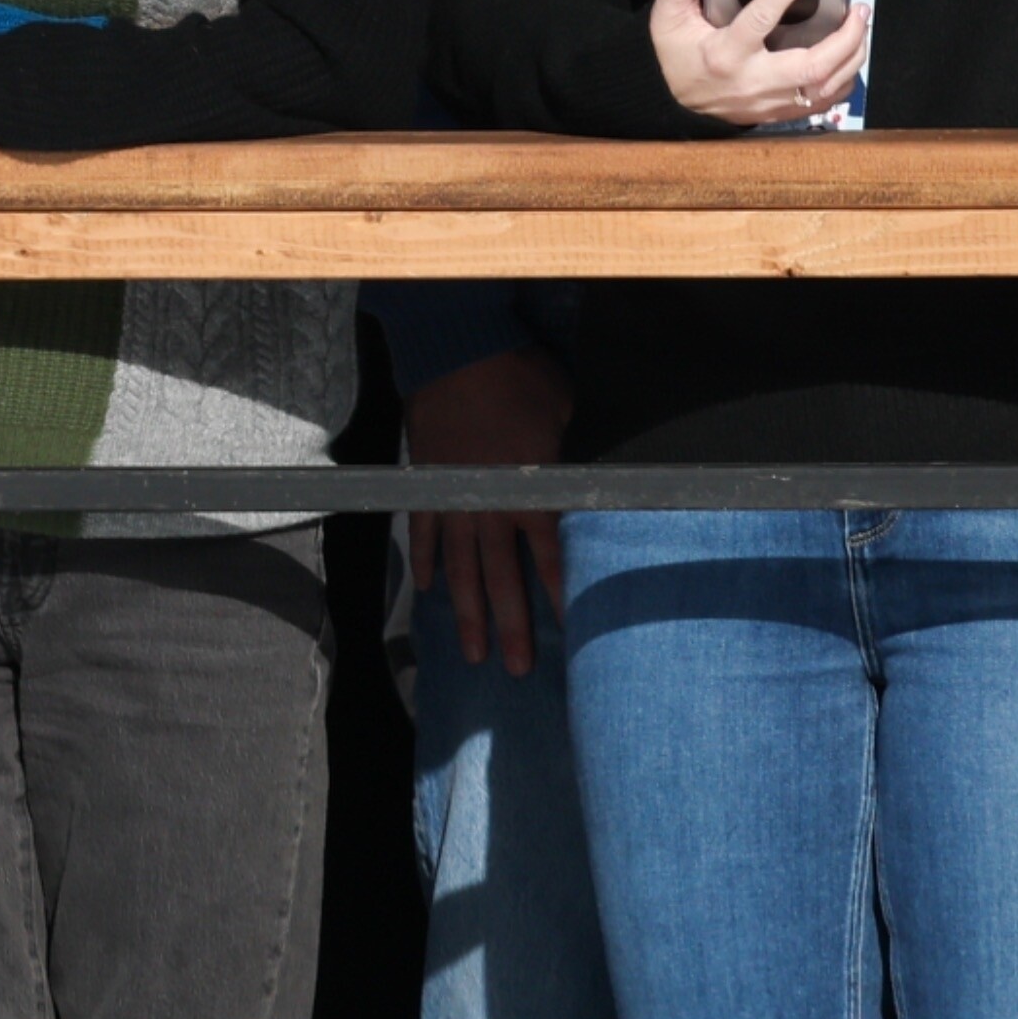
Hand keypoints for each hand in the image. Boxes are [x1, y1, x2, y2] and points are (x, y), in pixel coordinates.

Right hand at [406, 347, 571, 676]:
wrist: (459, 350)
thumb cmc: (522, 378)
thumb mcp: (568, 415)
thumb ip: (573, 457)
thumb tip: (591, 476)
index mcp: (531, 493)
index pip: (549, 557)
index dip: (558, 596)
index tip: (567, 634)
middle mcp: (491, 507)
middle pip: (500, 579)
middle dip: (510, 626)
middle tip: (513, 669)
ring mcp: (454, 499)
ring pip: (460, 569)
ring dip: (466, 612)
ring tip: (472, 651)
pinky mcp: (427, 483)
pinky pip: (425, 533)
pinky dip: (426, 562)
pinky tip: (428, 591)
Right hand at [650, 0, 868, 127]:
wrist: (677, 103)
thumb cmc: (679, 56)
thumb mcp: (669, 16)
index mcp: (726, 54)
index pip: (759, 22)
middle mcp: (753, 81)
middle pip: (812, 66)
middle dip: (845, 38)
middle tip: (858, 9)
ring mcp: (770, 101)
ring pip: (825, 86)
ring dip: (851, 56)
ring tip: (860, 25)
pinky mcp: (781, 111)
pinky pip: (824, 101)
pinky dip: (844, 77)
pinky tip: (850, 54)